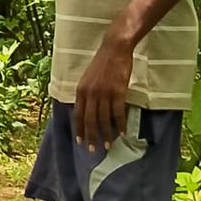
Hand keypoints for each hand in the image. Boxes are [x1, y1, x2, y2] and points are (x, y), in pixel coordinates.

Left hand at [73, 37, 133, 151]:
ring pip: (104, 120)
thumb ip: (86, 94)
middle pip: (89, 120)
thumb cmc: (101, 64)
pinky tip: (123, 133)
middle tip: (94, 150)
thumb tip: (86, 111)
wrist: (114, 50)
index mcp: (80, 90)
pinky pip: (118, 113)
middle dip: (91, 137)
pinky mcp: (117, 92)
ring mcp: (104, 93)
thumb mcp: (88, 79)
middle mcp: (90, 93)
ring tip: (108, 146)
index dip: (79, 129)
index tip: (80, 142)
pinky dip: (121, 125)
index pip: (77, 114)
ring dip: (106, 135)